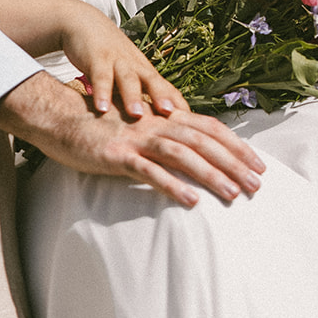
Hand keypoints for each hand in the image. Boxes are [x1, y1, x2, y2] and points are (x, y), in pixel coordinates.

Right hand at [0, 73, 265, 206]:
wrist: (59, 117)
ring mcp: (136, 138)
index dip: (235, 145)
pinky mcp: (117, 154)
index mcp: (161, 117)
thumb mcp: (135, 128)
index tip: (258, 164)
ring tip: (233, 194)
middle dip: (233, 163)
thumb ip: (161, 135)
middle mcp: (155, 123)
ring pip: (182, 155)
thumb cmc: (98, 125)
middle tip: (257, 185)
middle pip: (203, 141)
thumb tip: (188, 151)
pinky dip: (172, 185)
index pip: (209, 128)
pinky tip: (190, 200)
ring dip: (211, 175)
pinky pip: (149, 171)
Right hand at [54, 4, 187, 118]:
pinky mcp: (96, 58)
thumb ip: (140, 98)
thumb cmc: (111, 56)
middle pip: (153, 82)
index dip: (180, 107)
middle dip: (163, 98)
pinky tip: (101, 108)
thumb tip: (157, 129)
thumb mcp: (128, 76)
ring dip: (133, 96)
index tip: (191, 128)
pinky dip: (101, 91)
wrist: (85, 23)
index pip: (168, 90)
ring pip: (128, 79)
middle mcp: (135, 66)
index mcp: (146, 73)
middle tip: (171, 116)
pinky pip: (100, 76)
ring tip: (136, 115)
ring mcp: (117, 61)